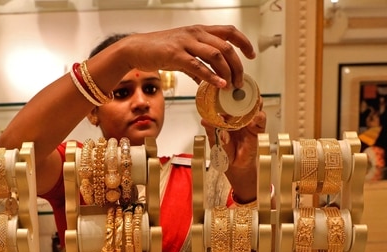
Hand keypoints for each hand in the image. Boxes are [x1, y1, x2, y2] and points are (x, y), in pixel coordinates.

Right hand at [121, 25, 254, 88]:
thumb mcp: (181, 54)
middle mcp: (195, 33)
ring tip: (231, 86)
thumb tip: (207, 81)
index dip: (243, 42)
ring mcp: (185, 43)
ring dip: (227, 72)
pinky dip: (211, 76)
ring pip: (216, 55)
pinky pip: (198, 65)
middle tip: (240, 81)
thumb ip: (196, 65)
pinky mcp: (175, 54)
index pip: (229, 32)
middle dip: (237, 66)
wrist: (135, 48)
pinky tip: (218, 84)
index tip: (251, 55)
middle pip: (226, 46)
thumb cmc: (157, 49)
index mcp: (199, 31)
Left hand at [202, 97, 265, 201]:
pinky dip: (258, 116)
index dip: (227, 94)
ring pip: (254, 107)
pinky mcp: (257, 129)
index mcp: (227, 117)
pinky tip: (255, 116)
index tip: (224, 87)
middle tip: (239, 88)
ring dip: (253, 101)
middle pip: (243, 101)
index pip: (228, 102)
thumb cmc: (224, 152)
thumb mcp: (215, 141)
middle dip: (242, 93)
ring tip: (250, 98)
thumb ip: (211, 130)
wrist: (235, 166)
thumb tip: (205, 120)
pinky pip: (260, 120)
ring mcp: (249, 121)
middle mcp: (239, 117)